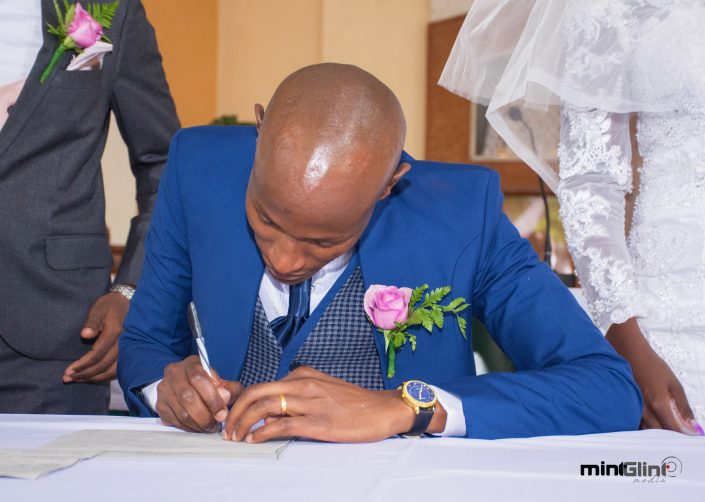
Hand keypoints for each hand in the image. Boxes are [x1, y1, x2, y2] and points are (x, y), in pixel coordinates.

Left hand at [63, 292, 129, 382]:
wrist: (126, 303)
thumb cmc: (109, 305)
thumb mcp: (98, 308)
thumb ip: (92, 321)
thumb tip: (85, 335)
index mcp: (115, 332)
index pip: (97, 354)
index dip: (82, 364)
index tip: (68, 371)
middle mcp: (123, 343)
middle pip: (104, 364)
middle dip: (85, 373)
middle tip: (67, 378)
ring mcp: (127, 349)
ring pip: (112, 370)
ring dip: (94, 377)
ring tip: (77, 380)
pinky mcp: (127, 352)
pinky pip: (117, 369)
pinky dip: (104, 376)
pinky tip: (93, 377)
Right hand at [157, 355, 242, 432]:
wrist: (186, 385)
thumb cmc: (207, 384)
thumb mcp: (222, 383)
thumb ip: (229, 389)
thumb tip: (225, 397)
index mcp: (191, 364)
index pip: (198, 379)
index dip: (211, 398)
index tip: (222, 413)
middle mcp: (174, 373)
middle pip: (188, 397)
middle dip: (205, 415)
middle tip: (215, 424)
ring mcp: (164, 389)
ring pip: (181, 412)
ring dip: (198, 424)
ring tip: (209, 427)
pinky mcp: (160, 404)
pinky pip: (174, 420)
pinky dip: (188, 427)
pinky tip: (197, 427)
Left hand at [223, 366, 446, 442]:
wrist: (384, 409)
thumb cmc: (354, 403)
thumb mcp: (322, 391)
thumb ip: (296, 398)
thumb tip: (267, 415)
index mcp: (303, 375)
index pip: (262, 385)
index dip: (241, 402)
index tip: (232, 416)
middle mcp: (304, 383)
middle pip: (257, 392)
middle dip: (235, 411)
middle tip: (226, 428)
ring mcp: (311, 401)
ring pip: (266, 406)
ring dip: (244, 422)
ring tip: (236, 436)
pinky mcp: (319, 422)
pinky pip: (283, 424)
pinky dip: (263, 431)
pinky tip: (255, 439)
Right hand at [607, 318, 702, 434]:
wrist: (626, 350)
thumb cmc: (650, 363)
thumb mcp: (673, 383)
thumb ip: (683, 406)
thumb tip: (693, 426)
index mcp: (659, 403)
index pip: (675, 429)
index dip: (684, 435)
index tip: (691, 436)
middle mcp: (643, 410)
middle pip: (659, 433)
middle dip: (670, 437)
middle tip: (678, 435)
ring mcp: (631, 409)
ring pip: (645, 431)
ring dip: (656, 433)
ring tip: (664, 430)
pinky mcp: (623, 406)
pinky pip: (634, 424)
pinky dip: (643, 427)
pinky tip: (648, 424)